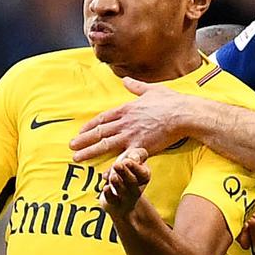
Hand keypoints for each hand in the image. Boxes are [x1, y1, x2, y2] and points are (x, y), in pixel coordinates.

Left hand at [71, 77, 197, 161]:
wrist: (183, 114)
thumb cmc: (171, 101)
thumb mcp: (151, 89)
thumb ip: (136, 86)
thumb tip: (125, 80)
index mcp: (126, 109)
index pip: (103, 118)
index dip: (90, 125)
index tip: (81, 131)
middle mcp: (125, 122)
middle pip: (100, 132)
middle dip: (84, 139)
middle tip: (71, 146)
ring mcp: (131, 135)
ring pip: (105, 144)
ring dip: (89, 151)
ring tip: (77, 157)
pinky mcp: (140, 148)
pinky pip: (123, 159)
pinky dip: (112, 167)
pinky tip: (103, 174)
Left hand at [99, 148, 151, 217]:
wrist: (122, 196)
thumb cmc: (128, 170)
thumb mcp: (134, 158)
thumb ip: (137, 154)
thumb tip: (134, 158)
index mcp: (144, 176)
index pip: (143, 173)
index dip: (135, 167)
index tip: (126, 161)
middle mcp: (137, 188)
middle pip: (132, 181)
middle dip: (124, 173)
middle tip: (117, 165)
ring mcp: (126, 198)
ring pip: (123, 191)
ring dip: (117, 183)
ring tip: (112, 176)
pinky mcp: (114, 204)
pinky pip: (112, 200)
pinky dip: (109, 194)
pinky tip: (106, 188)